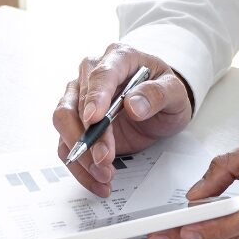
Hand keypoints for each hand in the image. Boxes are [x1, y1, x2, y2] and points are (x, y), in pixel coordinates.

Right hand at [53, 43, 192, 196]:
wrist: (160, 106)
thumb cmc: (164, 92)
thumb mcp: (175, 92)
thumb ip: (158, 94)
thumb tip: (134, 104)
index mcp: (118, 58)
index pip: (100, 75)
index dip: (95, 98)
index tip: (95, 120)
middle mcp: (92, 75)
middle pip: (73, 104)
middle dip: (88, 137)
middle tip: (105, 159)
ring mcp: (80, 98)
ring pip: (64, 125)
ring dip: (81, 154)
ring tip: (105, 174)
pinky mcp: (77, 123)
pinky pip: (67, 144)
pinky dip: (80, 166)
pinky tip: (98, 180)